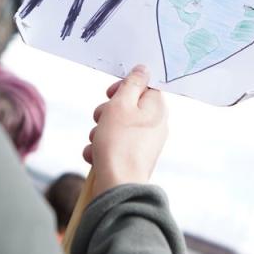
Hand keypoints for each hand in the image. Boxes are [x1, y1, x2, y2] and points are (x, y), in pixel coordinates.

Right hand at [84, 65, 168, 197]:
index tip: (110, 93)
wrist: (118, 186)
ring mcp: (145, 143)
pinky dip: (101, 149)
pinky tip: (95, 156)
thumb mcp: (121, 104)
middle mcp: (155, 124)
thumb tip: (143, 67)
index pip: (144, 85)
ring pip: (116, 127)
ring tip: (97, 142)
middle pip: (127, 106)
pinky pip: (113, 145)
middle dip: (107, 112)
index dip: (124, 87)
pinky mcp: (133, 158)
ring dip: (100, 131)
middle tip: (101, 119)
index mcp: (157, 107)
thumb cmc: (119, 143)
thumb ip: (132, 84)